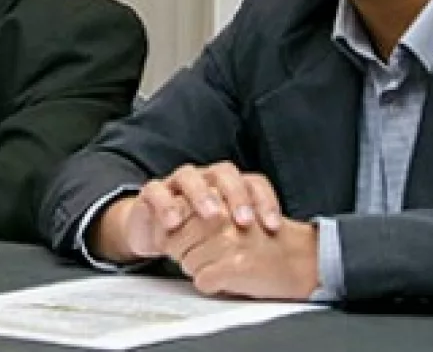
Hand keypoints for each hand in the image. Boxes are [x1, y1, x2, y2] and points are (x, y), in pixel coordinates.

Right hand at [154, 163, 315, 300]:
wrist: (157, 230)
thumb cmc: (198, 233)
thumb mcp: (225, 238)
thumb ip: (246, 240)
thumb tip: (279, 259)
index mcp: (229, 186)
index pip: (253, 183)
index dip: (265, 201)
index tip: (272, 226)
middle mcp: (205, 179)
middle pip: (224, 173)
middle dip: (236, 195)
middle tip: (243, 220)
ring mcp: (178, 183)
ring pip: (190, 176)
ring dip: (202, 194)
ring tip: (211, 215)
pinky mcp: (153, 193)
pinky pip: (157, 191)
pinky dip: (165, 205)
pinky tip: (173, 223)